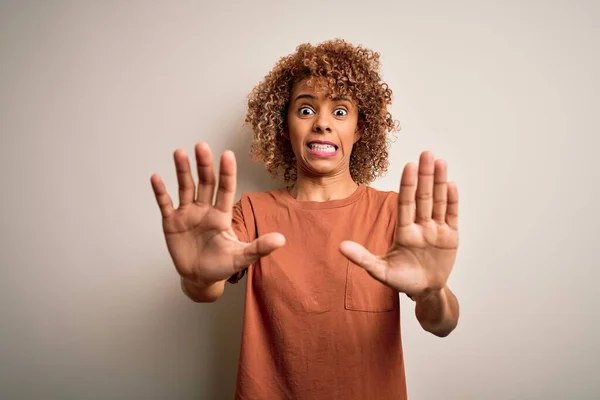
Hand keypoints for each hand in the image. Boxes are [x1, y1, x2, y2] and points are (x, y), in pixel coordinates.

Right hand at [150, 142, 284, 285]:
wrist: (200, 278)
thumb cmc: (222, 265)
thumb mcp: (242, 257)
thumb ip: (259, 247)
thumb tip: (282, 239)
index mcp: (222, 214)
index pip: (225, 189)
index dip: (227, 172)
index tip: (227, 155)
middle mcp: (205, 209)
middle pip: (205, 182)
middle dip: (204, 165)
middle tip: (202, 146)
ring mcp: (187, 214)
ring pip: (185, 187)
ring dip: (182, 170)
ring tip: (180, 152)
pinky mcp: (171, 223)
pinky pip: (165, 204)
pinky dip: (161, 192)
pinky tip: (156, 178)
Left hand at [339, 151, 457, 297]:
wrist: (424, 292)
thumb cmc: (401, 280)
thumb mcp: (380, 271)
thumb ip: (362, 258)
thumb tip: (340, 247)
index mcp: (403, 230)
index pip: (406, 203)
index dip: (408, 184)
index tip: (408, 165)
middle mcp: (420, 225)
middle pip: (423, 196)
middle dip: (425, 175)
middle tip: (426, 153)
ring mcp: (436, 230)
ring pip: (438, 202)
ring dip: (439, 182)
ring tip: (440, 162)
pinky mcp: (450, 237)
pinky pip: (451, 216)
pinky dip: (452, 201)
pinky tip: (450, 184)